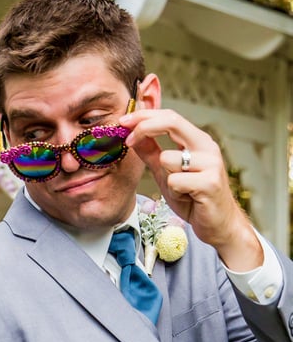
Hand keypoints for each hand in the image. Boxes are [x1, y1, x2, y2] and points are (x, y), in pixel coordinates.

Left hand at [121, 106, 260, 272]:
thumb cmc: (194, 199)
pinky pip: (174, 182)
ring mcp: (211, 163)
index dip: (145, 116)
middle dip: (144, 127)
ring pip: (167, 159)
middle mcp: (207, 147)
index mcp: (198, 141)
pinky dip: (174, 193)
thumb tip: (134, 136)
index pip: (170, 116)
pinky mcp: (210, 183)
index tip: (123, 122)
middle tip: (127, 140)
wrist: (218, 225)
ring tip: (180, 190)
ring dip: (165, 178)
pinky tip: (188, 198)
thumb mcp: (166, 174)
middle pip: (172, 122)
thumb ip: (152, 154)